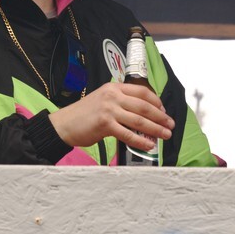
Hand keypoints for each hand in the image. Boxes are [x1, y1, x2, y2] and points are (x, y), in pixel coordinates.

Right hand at [49, 81, 173, 151]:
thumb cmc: (83, 115)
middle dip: (161, 116)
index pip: (142, 92)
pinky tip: (149, 145)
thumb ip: (120, 103)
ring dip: (156, 129)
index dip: (156, 102)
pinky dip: (141, 141)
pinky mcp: (105, 124)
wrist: (64, 124)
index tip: (164, 111)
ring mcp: (109, 109)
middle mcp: (113, 96)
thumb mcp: (102, 100)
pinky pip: (128, 134)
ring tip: (165, 135)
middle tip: (170, 124)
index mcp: (114, 88)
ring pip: (139, 120)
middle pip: (144, 106)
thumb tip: (141, 115)